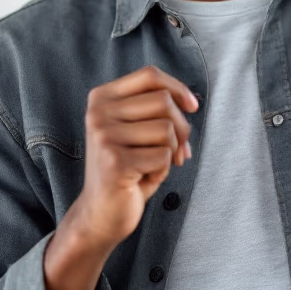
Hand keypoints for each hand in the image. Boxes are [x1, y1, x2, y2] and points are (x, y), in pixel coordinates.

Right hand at [72, 65, 198, 248]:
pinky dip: (163, 170)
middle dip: (181, 128)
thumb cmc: (127, 169)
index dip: (178, 88)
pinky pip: (163, 156)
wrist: (100, 214)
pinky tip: (143, 179)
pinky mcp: (115, 161)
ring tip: (153, 165)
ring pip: (167, 129)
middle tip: (176, 151)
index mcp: (101, 98)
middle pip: (163, 101)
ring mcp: (104, 136)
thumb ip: (157, 109)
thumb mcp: (138, 129)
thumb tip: (191, 103)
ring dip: (171, 152)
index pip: (150, 75)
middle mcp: (98, 113)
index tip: (192, 107)